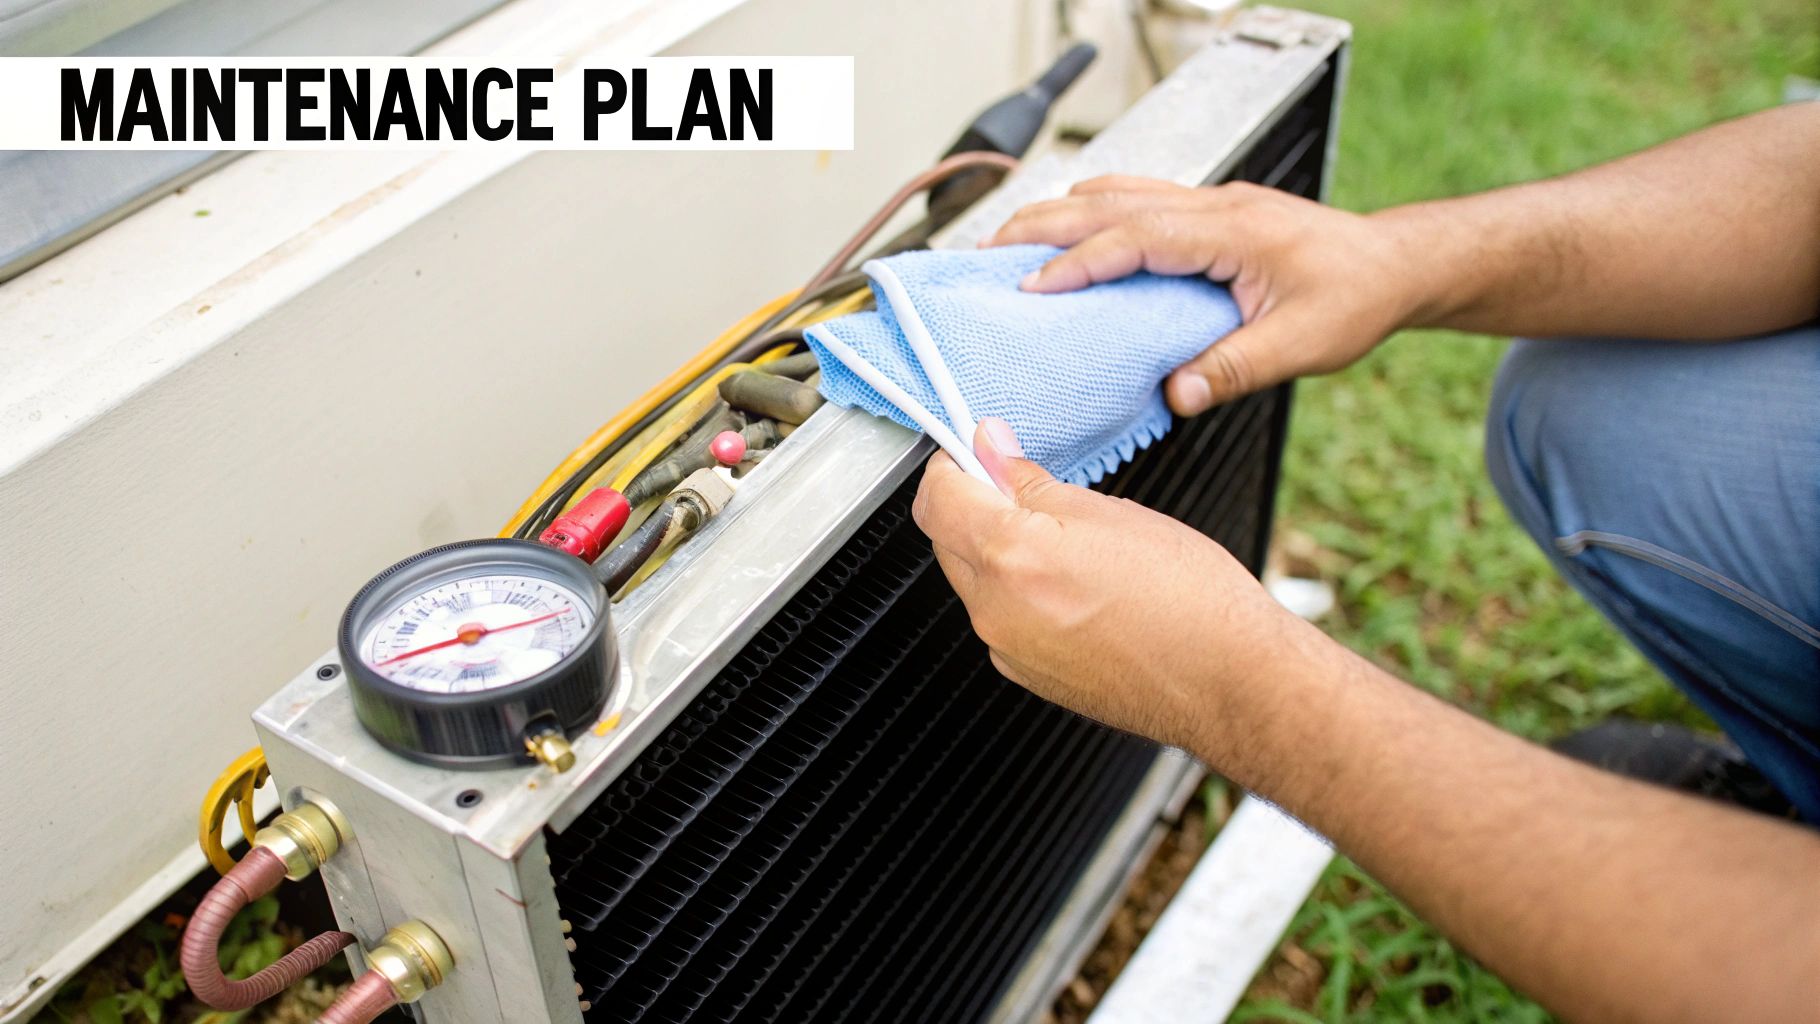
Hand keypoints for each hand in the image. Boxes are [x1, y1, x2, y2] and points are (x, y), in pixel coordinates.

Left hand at [912, 418, 1318, 754]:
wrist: (1229, 682)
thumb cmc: (1189, 599)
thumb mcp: (1110, 512)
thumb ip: (1032, 481)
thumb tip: (989, 449)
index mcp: (1010, 557)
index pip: (935, 498)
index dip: (953, 465)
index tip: (980, 452)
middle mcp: (995, 611)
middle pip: (948, 540)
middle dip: (978, 507)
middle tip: (1033, 491)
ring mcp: (1007, 650)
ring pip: (976, 580)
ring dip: (1002, 552)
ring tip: (1072, 546)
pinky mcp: (1026, 675)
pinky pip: (1003, 617)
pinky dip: (1022, 593)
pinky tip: (1079, 589)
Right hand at [985, 176, 1422, 414]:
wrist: (1396, 264)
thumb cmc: (1357, 297)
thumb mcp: (1301, 346)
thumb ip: (1235, 368)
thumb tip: (1175, 394)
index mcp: (1230, 232)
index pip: (1132, 238)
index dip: (1075, 263)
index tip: (1028, 288)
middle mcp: (1213, 206)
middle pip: (1106, 200)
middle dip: (1040, 225)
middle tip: (986, 253)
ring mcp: (1210, 203)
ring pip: (1115, 191)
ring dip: (1058, 214)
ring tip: (1010, 243)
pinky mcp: (1209, 213)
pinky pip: (1135, 198)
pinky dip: (1090, 214)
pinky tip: (1069, 236)